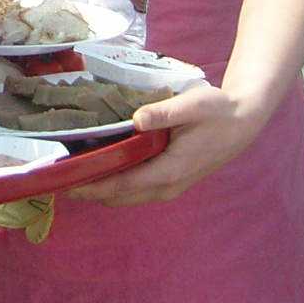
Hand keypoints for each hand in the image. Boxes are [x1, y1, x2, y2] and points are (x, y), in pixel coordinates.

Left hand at [68, 83, 268, 205]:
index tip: (64, 184)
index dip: (91, 187)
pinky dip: (117, 183)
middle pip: (119, 196)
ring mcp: (171, 187)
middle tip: (59, 176)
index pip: (121, 185)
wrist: (244, 121)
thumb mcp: (192, 105)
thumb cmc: (218, 112)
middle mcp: (167, 186)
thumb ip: (163, 113)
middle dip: (90, 190)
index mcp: (169, 171)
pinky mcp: (172, 181)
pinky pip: (138, 189)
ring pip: (128, 196)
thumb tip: (136, 119)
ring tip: (75, 172)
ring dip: (103, 188)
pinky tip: (104, 166)